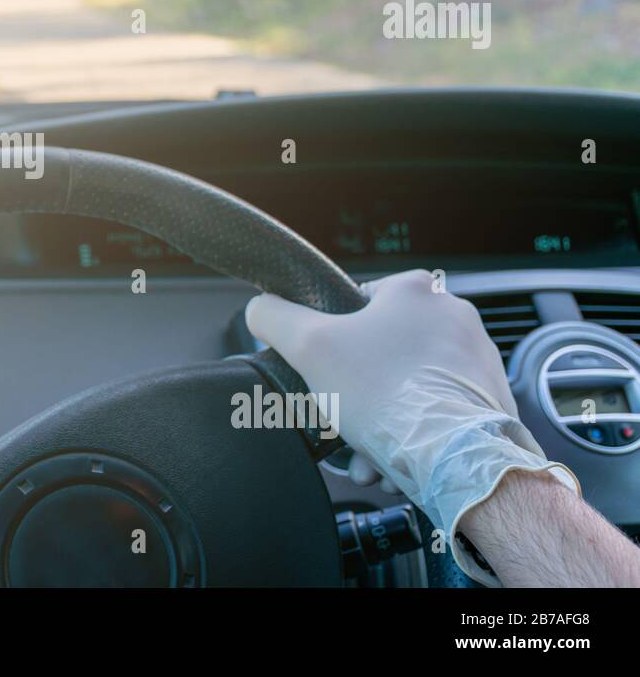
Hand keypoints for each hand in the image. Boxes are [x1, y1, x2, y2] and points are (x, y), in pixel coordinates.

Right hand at [245, 269, 577, 583]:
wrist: (452, 456)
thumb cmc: (386, 393)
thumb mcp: (308, 346)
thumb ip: (274, 317)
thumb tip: (259, 309)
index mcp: (415, 291)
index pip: (359, 300)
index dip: (333, 335)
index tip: (326, 365)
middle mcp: (454, 316)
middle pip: (383, 352)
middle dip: (357, 393)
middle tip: (343, 420)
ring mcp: (478, 359)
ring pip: (409, 387)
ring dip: (381, 421)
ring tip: (368, 454)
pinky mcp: (493, 399)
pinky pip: (439, 413)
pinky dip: (413, 436)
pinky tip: (394, 461)